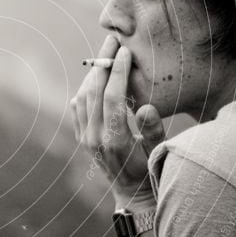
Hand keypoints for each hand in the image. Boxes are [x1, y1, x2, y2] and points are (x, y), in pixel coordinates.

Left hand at [70, 36, 165, 202]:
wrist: (132, 196)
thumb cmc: (152, 172)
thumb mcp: (158, 152)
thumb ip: (152, 130)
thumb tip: (146, 106)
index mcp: (115, 140)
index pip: (112, 97)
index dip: (117, 71)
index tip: (124, 50)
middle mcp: (95, 139)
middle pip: (93, 91)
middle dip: (102, 63)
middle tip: (112, 41)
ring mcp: (85, 139)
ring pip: (83, 97)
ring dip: (92, 74)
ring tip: (106, 55)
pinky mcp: (82, 139)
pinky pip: (78, 108)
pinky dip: (85, 89)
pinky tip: (96, 78)